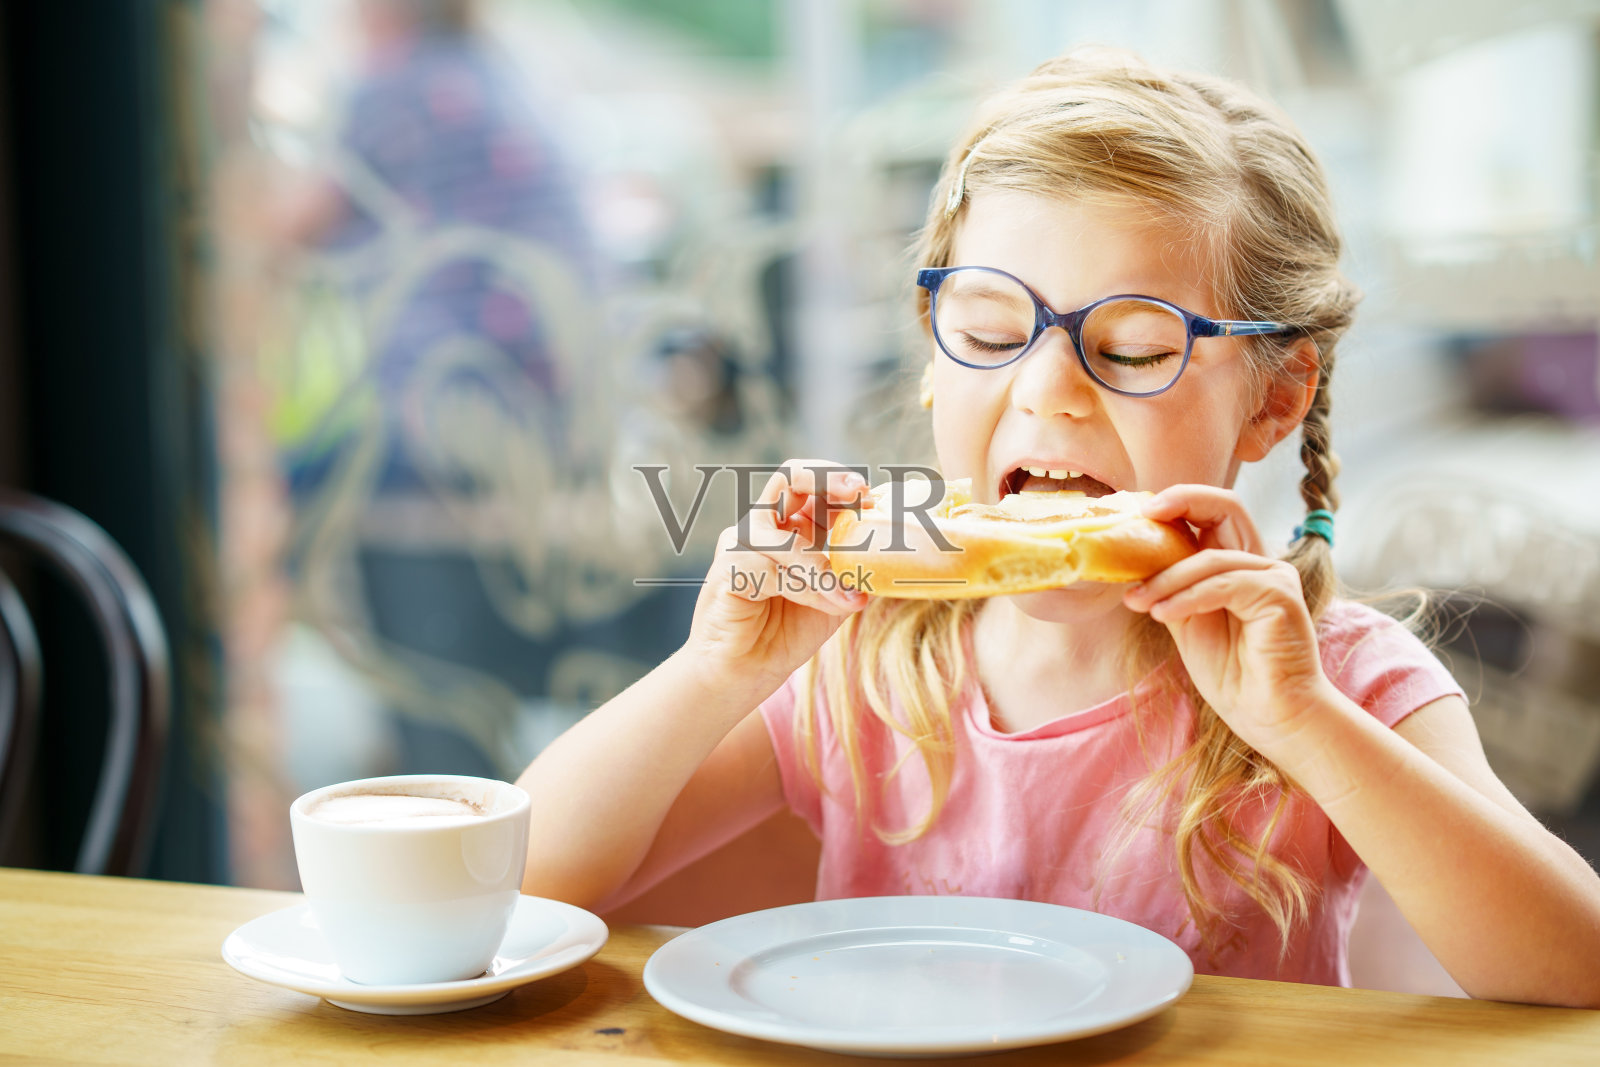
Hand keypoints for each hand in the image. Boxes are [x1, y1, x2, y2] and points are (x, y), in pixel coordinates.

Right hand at [684, 460, 870, 696]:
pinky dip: (808, 587)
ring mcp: (739, 547)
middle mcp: (763, 528)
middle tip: (860, 495)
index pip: (812, 483)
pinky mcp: (726, 573)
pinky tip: (827, 606)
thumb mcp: (834, 601)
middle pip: (789, 477)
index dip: (841, 480)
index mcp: (789, 528)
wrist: (740, 676)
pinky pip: (770, 568)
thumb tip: (894, 558)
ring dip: (824, 568)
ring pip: (785, 537)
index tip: (870, 496)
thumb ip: (855, 575)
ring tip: (851, 599)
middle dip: (829, 480)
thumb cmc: (782, 635)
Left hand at [1121, 485, 1333, 753]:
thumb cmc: (1233, 674)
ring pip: (1210, 558)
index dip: (1178, 502)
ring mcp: (1274, 577)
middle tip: (1141, 518)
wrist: (1268, 717)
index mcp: (1238, 565)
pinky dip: (1187, 598)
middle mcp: (1260, 563)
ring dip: (1166, 579)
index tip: (1138, 512)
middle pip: (1225, 506)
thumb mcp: (1187, 620)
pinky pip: (1223, 585)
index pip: (1211, 514)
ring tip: (1137, 602)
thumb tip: (1132, 562)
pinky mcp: (1280, 596)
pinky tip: (1163, 615)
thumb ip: (1171, 588)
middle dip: (1181, 502)